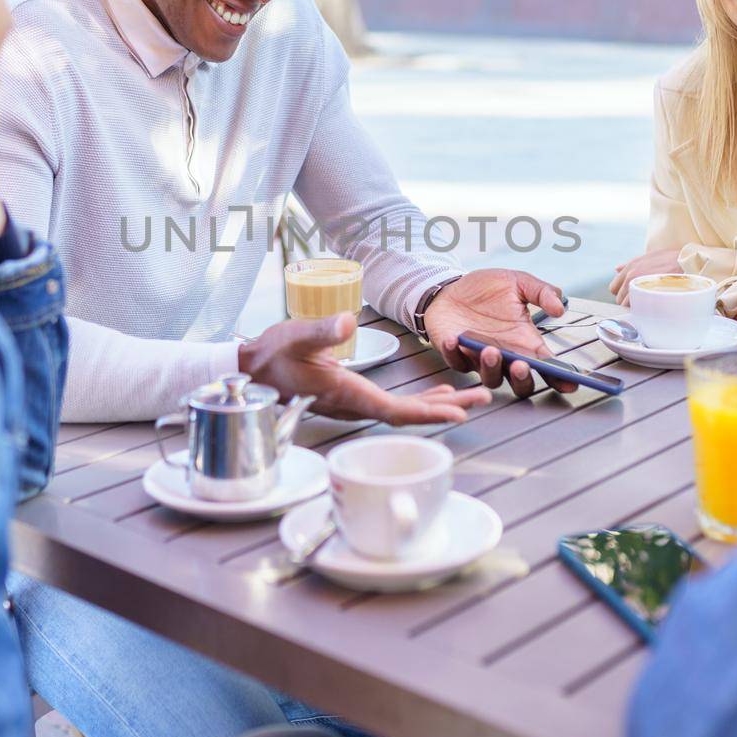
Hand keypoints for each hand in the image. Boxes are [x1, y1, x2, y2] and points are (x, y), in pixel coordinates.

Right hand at [237, 314, 488, 424]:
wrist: (252, 371)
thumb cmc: (272, 354)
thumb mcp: (296, 335)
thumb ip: (321, 331)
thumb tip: (346, 322)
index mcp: (347, 393)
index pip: (395, 410)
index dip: (428, 413)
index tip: (460, 412)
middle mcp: (355, 404)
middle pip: (409, 414)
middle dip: (448, 407)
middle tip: (484, 397)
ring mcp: (355, 403)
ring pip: (404, 411)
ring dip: (438, 404)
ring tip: (471, 395)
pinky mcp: (354, 397)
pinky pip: (394, 405)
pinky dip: (420, 401)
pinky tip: (437, 394)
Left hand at [422, 268, 576, 398]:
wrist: (452, 286)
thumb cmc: (486, 288)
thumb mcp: (518, 282)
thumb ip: (541, 292)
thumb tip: (560, 308)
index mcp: (524, 341)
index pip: (546, 365)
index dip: (560, 377)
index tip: (570, 382)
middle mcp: (505, 355)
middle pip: (520, 382)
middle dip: (522, 379)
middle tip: (522, 365)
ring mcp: (480, 359)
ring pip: (491, 378)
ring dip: (492, 368)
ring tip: (490, 350)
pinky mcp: (456, 354)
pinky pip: (456, 362)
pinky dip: (455, 354)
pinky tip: (454, 340)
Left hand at [609, 248, 682, 304]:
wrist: (687, 263)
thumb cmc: (670, 259)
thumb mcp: (648, 257)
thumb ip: (630, 264)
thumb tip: (616, 269)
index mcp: (630, 267)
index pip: (613, 287)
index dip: (621, 292)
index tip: (631, 294)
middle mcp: (631, 276)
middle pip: (618, 298)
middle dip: (627, 300)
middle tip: (642, 299)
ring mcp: (639, 286)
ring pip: (626, 305)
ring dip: (635, 305)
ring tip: (648, 302)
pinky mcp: (649, 294)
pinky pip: (638, 308)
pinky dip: (642, 309)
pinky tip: (651, 306)